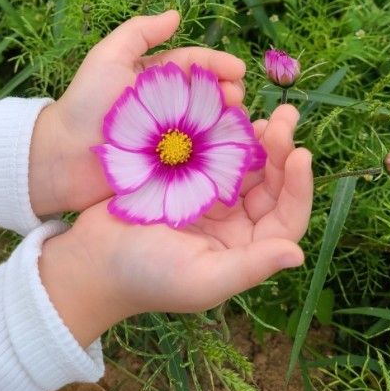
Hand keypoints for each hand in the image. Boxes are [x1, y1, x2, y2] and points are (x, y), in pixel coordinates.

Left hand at [28, 10, 245, 215]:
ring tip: (238, 119)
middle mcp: (165, 106)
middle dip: (227, 92)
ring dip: (227, 119)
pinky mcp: (170, 166)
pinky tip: (231, 144)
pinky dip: (218, 148)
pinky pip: (200, 154)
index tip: (238, 70)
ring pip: (208, 123)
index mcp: (153, 78)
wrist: (64, 157)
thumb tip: (176, 15)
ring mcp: (169, 137)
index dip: (217, 64)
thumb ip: (139, 33)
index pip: (193, 64)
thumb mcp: (108, 57)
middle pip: (206, 94)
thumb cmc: (85, 104)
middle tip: (237, 97)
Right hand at [38, 104, 312, 346]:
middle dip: (281, 151)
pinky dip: (223, 133)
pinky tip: (229, 112)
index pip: (286, 218)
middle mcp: (233, 224)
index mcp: (243, 249)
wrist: (89, 260)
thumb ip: (251, 267)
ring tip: (268, 111)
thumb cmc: (145, 277)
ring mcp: (208, 199)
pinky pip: (212, 152)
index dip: (299, 188)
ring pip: (244, 164)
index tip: (301, 154)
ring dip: (257, 138)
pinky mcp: (183, 179)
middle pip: (270, 185)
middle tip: (284, 116)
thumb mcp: (202, 279)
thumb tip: (298, 254)